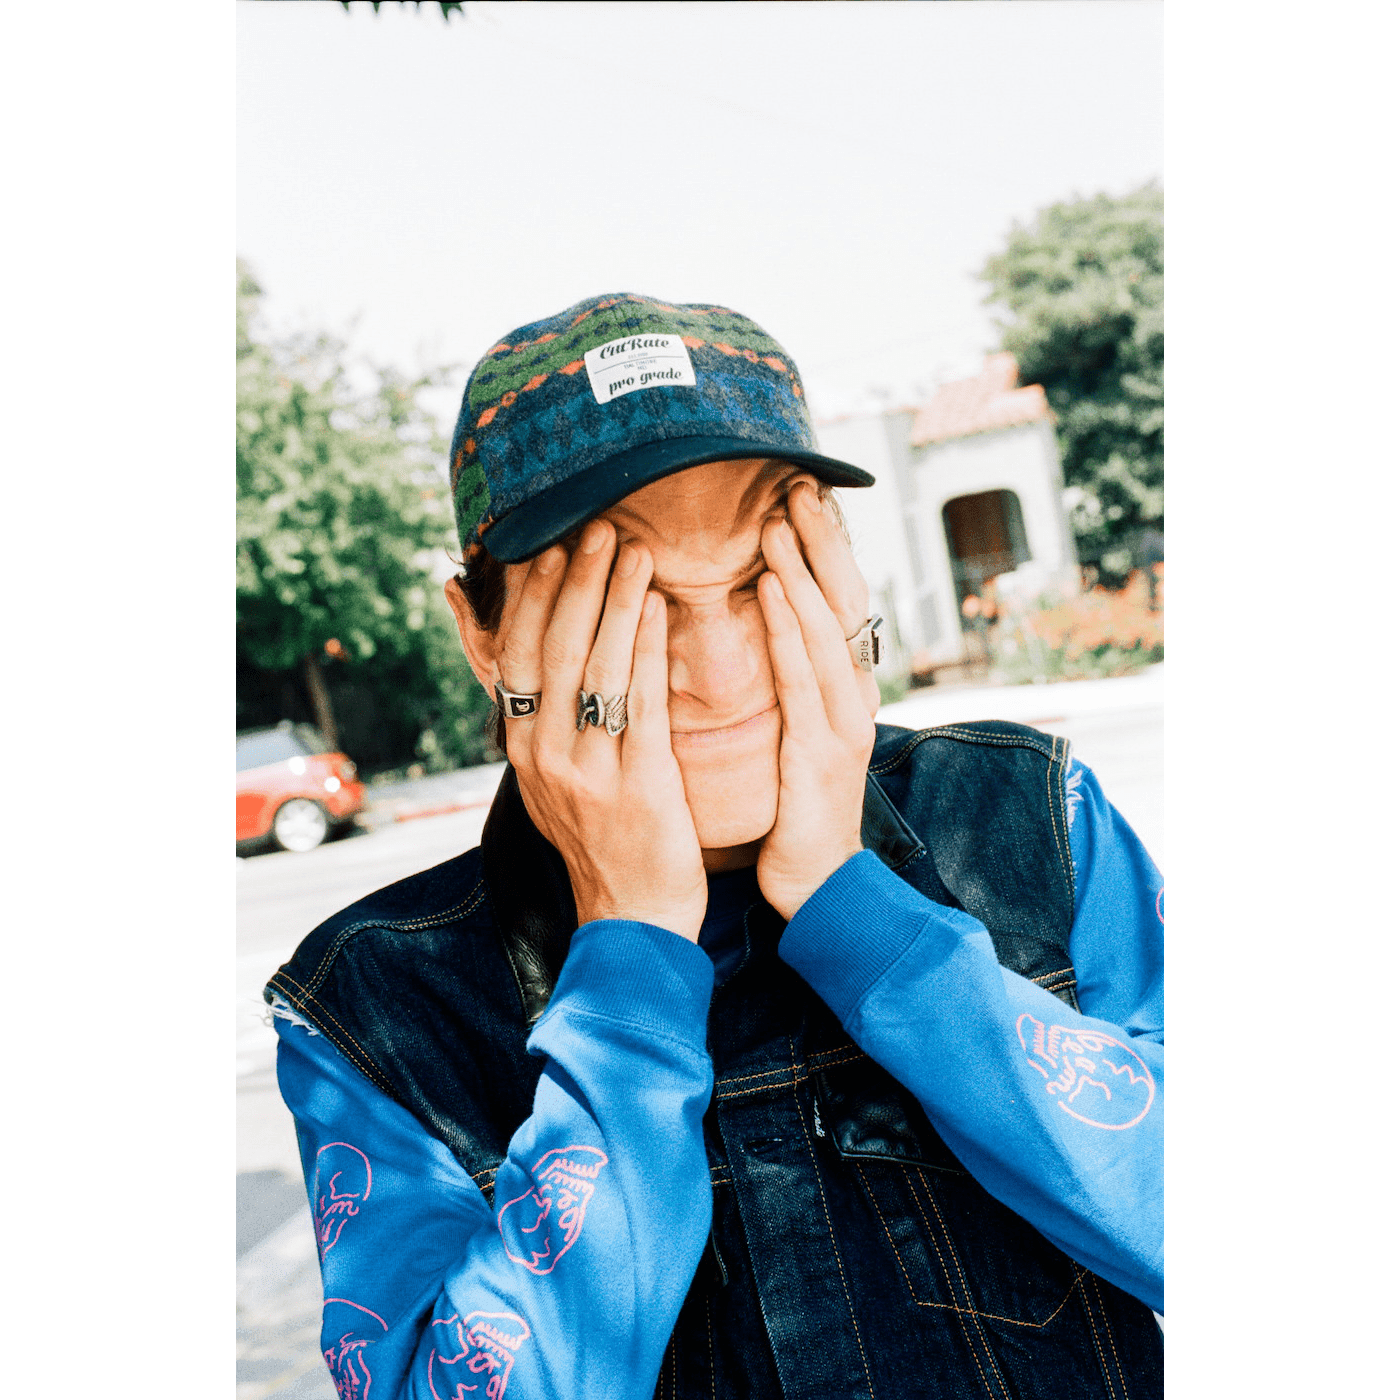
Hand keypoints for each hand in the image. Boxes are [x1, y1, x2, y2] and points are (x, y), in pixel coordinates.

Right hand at [494, 518, 707, 941]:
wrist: (632, 918)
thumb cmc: (603, 842)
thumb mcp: (556, 783)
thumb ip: (548, 725)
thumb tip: (541, 665)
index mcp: (524, 748)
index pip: (518, 656)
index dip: (532, 598)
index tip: (547, 546)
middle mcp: (545, 754)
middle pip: (555, 650)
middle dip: (575, 583)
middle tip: (596, 528)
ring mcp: (588, 770)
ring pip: (596, 667)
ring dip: (615, 601)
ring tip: (634, 550)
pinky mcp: (638, 784)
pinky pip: (640, 702)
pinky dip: (647, 648)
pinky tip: (659, 608)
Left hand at [754, 481, 878, 919]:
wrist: (821, 885)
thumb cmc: (797, 813)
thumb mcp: (794, 739)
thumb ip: (787, 690)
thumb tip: (763, 639)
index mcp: (843, 693)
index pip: (838, 608)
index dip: (823, 553)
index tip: (802, 501)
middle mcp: (854, 698)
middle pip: (843, 603)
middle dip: (821, 542)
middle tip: (799, 485)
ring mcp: (844, 722)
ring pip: (829, 629)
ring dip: (806, 569)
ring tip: (784, 518)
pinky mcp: (824, 750)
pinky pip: (804, 677)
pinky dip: (791, 629)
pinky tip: (775, 589)